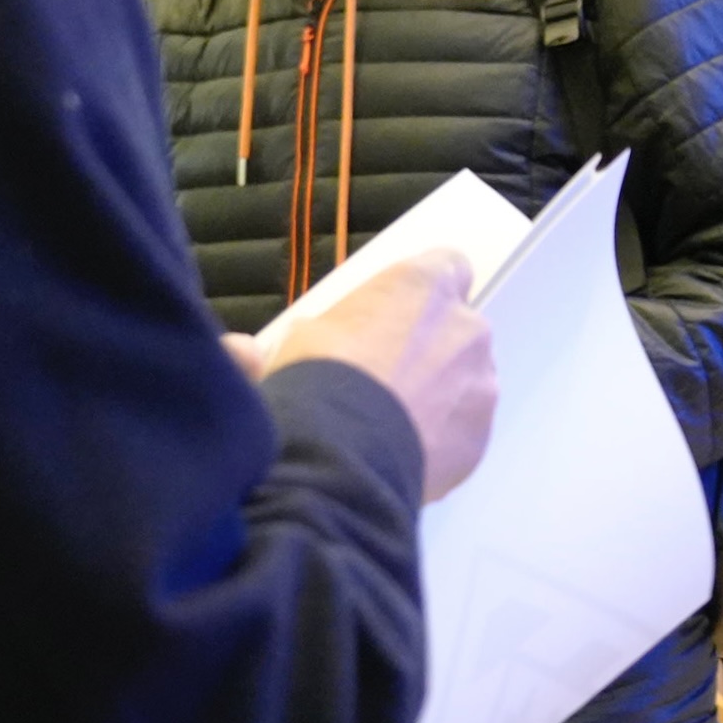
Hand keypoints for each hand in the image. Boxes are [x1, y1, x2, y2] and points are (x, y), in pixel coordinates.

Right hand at [267, 248, 497, 501]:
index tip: (401, 314)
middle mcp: (467, 327)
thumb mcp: (294, 341)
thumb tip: (241, 352)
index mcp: (426, 285)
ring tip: (392, 425)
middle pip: (458, 330)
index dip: (423, 294)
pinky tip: (402, 453)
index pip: (447, 267)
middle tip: (388, 377)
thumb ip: (296, 338)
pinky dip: (443, 440)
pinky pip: (465, 431)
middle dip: (431, 349)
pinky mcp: (481, 436)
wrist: (340, 455)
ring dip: (441, 396)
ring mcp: (481, 383)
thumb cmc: (317, 379)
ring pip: (466, 382)